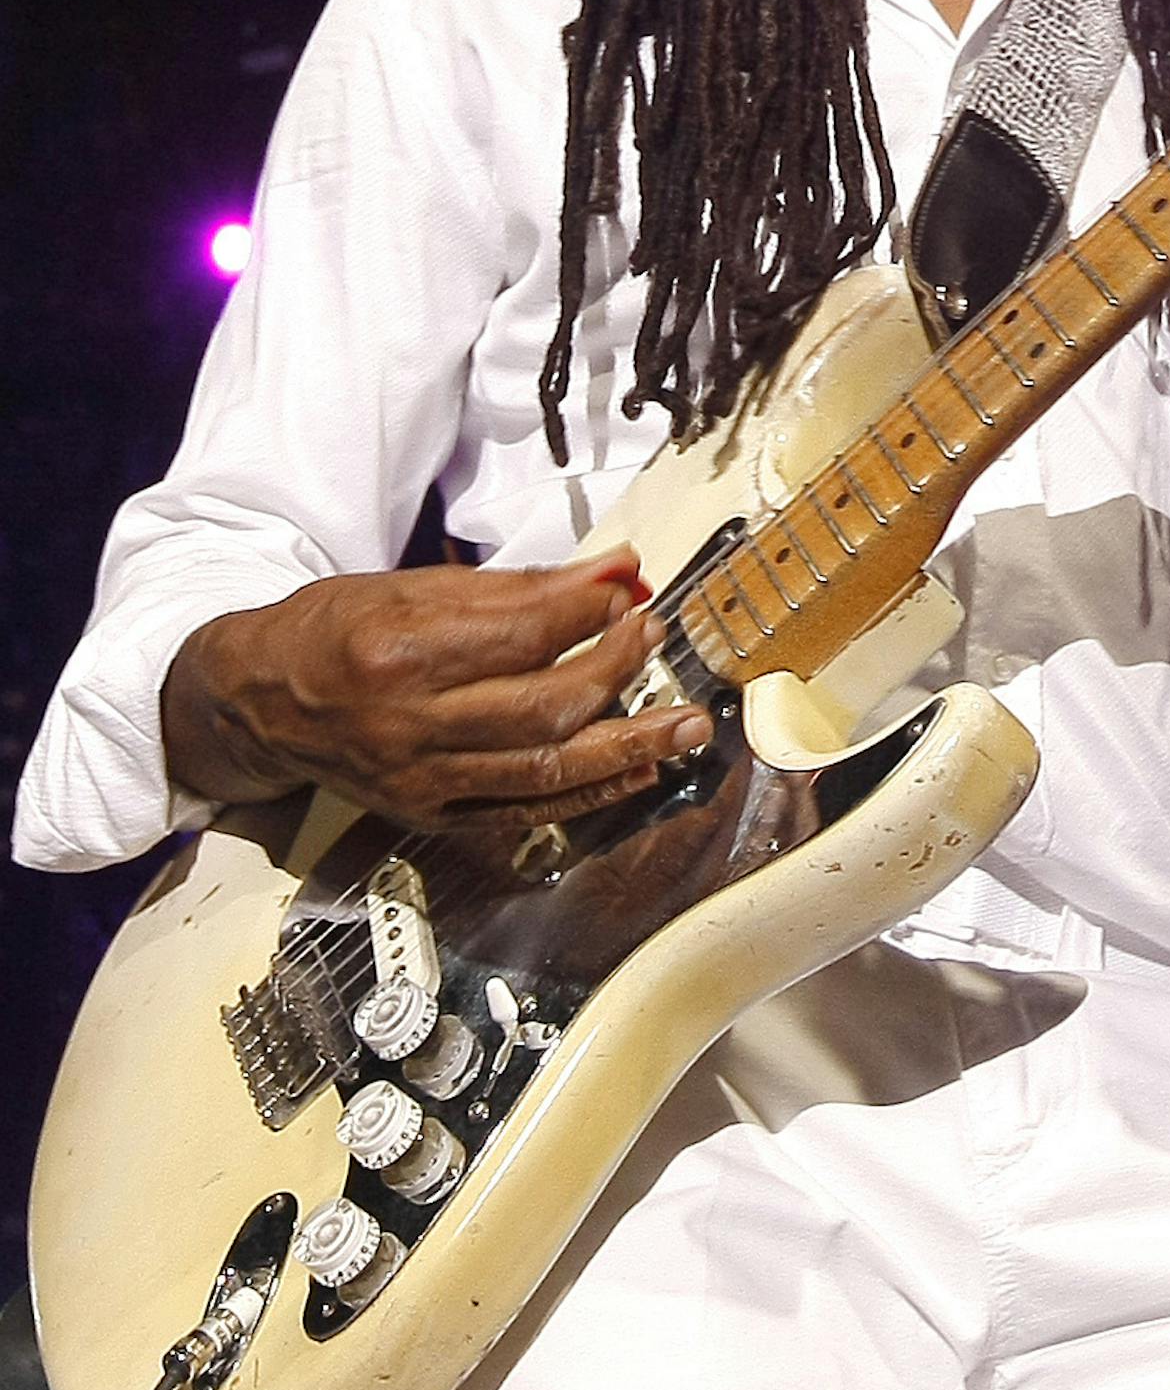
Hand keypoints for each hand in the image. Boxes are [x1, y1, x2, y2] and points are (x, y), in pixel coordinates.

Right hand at [162, 548, 712, 833]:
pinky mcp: (435, 818)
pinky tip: (639, 768)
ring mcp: (424, 783)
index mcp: (398, 654)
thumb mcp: (414, 585)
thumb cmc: (335, 630)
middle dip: (618, 670)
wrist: (261, 701)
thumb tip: (616, 570)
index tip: (626, 587)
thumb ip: (521, 585)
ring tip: (689, 723)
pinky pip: (530, 813)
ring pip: (548, 771)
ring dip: (632, 745)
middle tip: (652, 635)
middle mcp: (411, 727)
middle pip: (545, 707)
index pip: (523, 635)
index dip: (589, 610)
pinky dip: (592, 793)